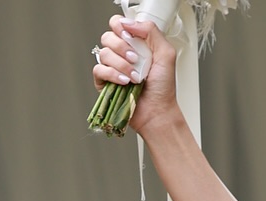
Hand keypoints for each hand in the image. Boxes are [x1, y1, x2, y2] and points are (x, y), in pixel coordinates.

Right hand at [93, 15, 180, 134]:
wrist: (158, 112)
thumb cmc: (163, 89)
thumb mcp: (166, 54)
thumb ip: (151, 31)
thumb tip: (129, 23)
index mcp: (134, 44)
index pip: (117, 24)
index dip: (120, 27)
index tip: (130, 37)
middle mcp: (121, 54)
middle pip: (107, 36)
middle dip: (122, 47)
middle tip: (135, 60)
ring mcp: (112, 68)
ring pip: (104, 53)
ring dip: (121, 65)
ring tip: (135, 77)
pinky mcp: (104, 82)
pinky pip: (99, 70)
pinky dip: (113, 75)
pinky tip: (125, 82)